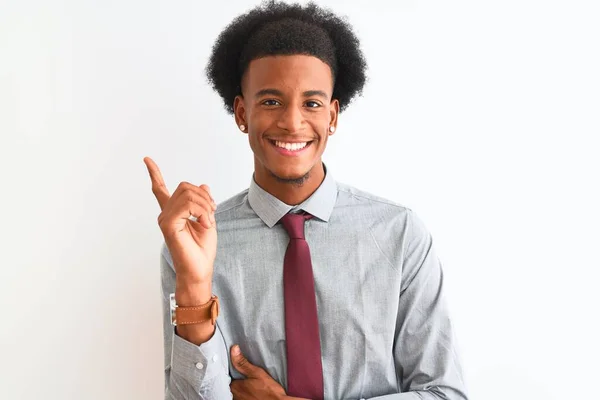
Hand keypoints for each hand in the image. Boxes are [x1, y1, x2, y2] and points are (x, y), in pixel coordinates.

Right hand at [143, 157, 216, 284]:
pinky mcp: (168, 225)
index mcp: (173, 212)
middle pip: (185, 187)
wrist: (200, 269)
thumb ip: (203, 203)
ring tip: (208, 221)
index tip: (146, 159)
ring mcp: (165, 219)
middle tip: (212, 213)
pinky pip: (187, 205)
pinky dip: (202, 212)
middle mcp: (166, 213)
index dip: (154, 173)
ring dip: (205, 205)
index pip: (160, 189)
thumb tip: (203, 185)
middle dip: (204, 197)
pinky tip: (204, 224)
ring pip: (188, 194)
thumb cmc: (202, 250)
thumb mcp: (208, 220)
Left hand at [230, 345, 287, 399]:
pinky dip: (246, 394)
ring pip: (237, 392)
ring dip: (243, 387)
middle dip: (239, 379)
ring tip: (253, 384)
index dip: (235, 371)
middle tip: (249, 377)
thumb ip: (243, 362)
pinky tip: (254, 391)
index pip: (229, 376)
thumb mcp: (257, 373)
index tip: (241, 369)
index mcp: (235, 387)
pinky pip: (242, 397)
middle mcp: (235, 396)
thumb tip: (234, 349)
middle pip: (233, 384)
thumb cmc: (270, 392)